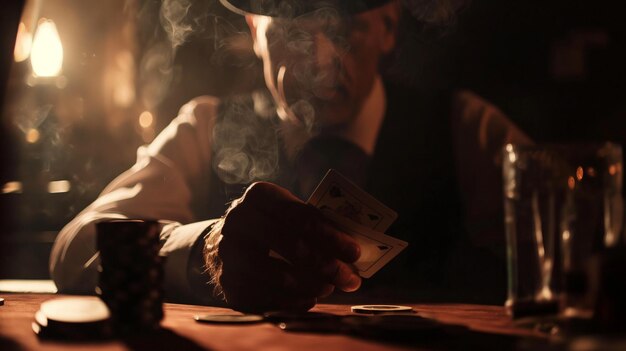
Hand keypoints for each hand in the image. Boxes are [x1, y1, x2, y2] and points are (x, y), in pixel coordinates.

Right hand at [205, 182, 360, 311]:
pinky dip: (294, 302)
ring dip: (312, 286)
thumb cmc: (271, 226)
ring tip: (329, 288)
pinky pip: (268, 299)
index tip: (355, 252)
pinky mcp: (228, 284)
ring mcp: (229, 254)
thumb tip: (352, 254)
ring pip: (279, 277)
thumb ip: (316, 226)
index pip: (299, 215)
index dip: (329, 235)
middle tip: (350, 279)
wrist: (226, 242)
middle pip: (290, 245)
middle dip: (326, 265)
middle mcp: (238, 222)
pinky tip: (308, 299)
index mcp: (259, 197)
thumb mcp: (288, 215)